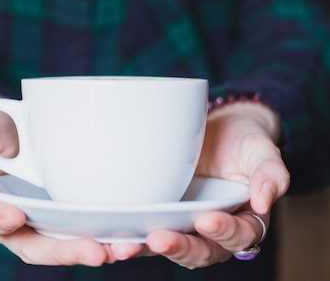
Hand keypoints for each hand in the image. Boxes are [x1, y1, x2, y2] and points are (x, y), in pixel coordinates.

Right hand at [0, 87, 115, 265]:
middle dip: (64, 252)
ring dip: (90, 249)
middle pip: (34, 246)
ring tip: (119, 250)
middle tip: (93, 252)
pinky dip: (101, 231)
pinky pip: (80, 223)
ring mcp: (39, 217)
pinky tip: (125, 233)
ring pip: (62, 242)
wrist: (4, 124)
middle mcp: (12, 223)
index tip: (14, 214)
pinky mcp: (62, 208)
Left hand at [111, 102, 289, 268]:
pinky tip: (109, 238)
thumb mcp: (260, 149)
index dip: (223, 231)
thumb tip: (265, 199)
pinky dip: (129, 238)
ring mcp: (182, 225)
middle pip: (200, 251)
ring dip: (146, 249)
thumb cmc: (240, 141)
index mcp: (243, 220)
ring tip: (125, 246)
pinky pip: (144, 232)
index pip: (238, 234)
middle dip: (180, 248)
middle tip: (160, 239)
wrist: (214, 128)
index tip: (207, 219)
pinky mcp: (157, 216)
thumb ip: (269, 171)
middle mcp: (211, 230)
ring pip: (167, 247)